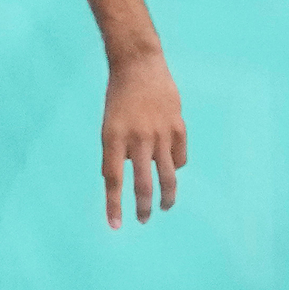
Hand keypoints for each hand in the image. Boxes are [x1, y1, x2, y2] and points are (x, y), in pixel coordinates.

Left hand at [102, 50, 184, 223]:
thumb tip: (126, 177)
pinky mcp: (177, 126)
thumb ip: (117, 151)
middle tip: (142, 220)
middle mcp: (137, 137)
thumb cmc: (119, 96)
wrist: (138, 63)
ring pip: (166, 176)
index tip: (115, 226)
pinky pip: (179, 157)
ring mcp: (160, 132)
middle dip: (142, 207)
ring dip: (166, 196)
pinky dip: (175, 167)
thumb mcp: (109, 124)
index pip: (112, 179)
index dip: (113, 205)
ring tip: (164, 208)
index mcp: (113, 137)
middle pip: (142, 183)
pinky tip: (171, 171)